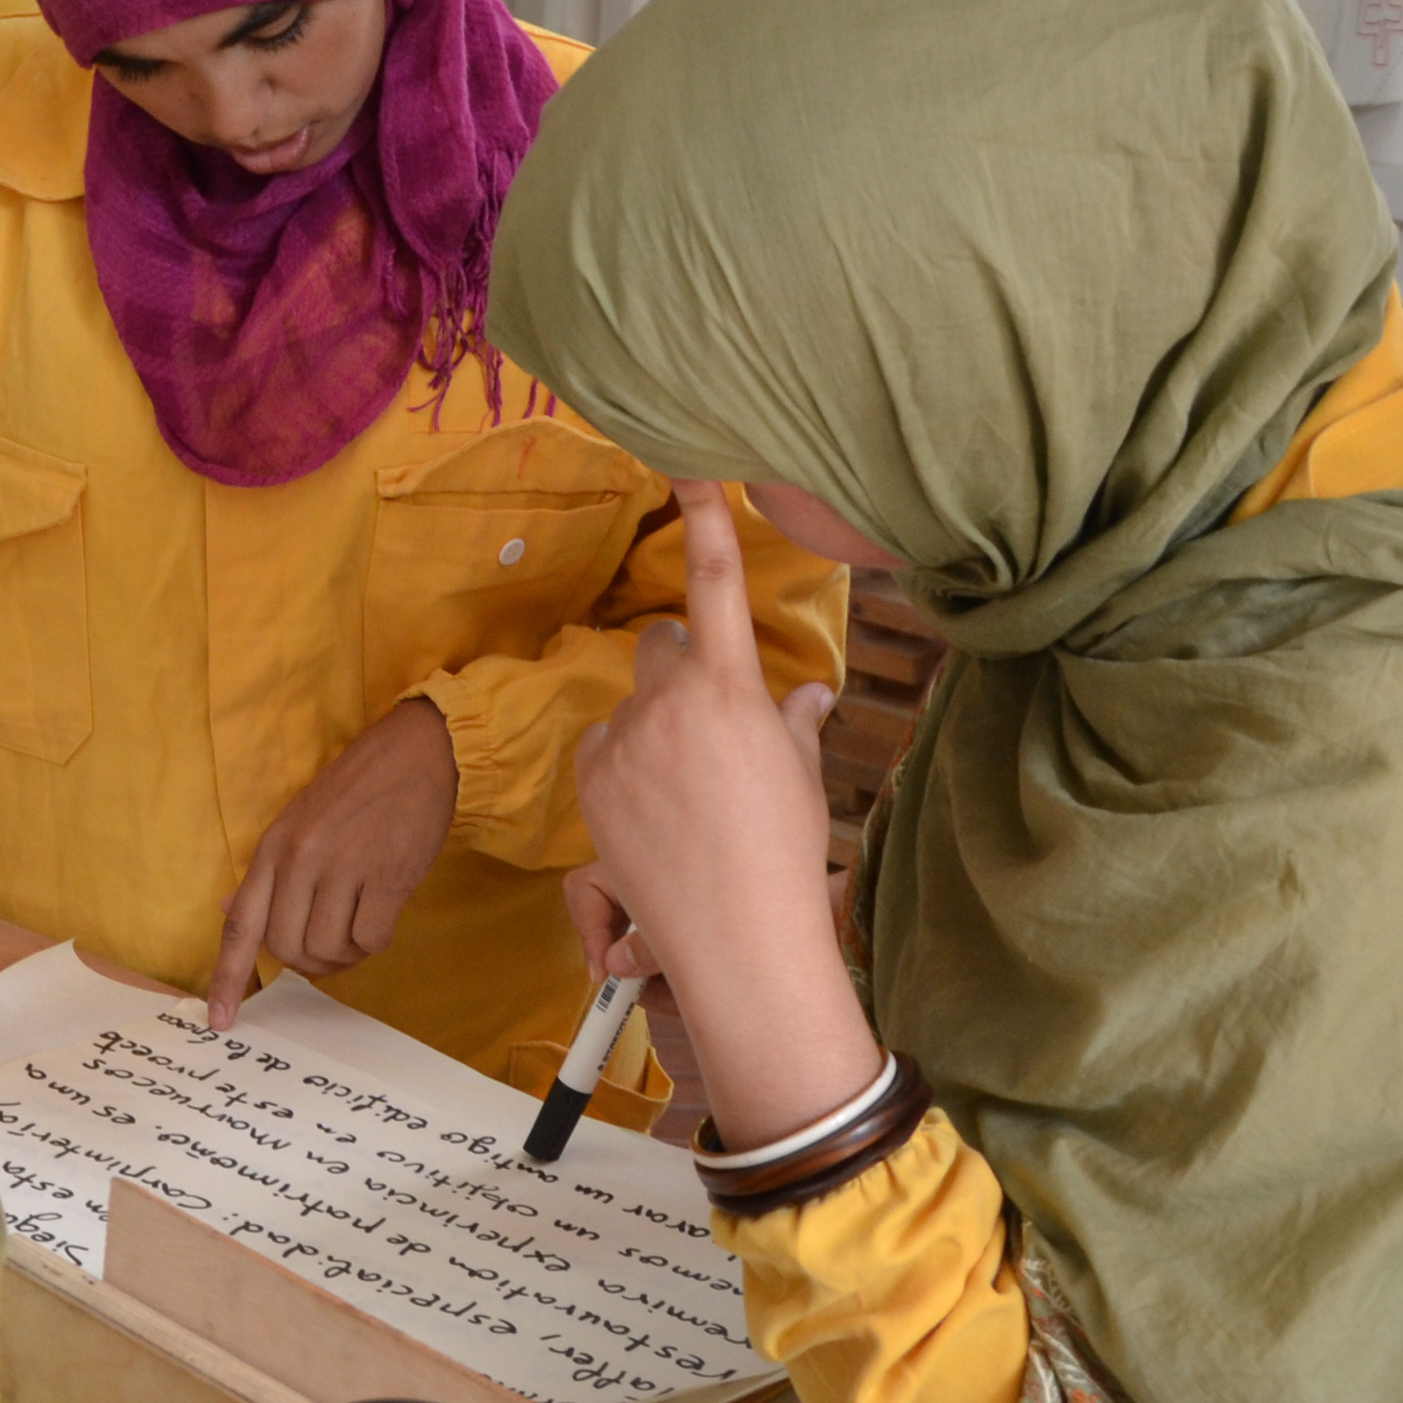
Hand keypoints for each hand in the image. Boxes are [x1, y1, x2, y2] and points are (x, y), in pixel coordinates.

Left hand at [205, 698, 458, 1029]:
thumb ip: (268, 871)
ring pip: (327, 948)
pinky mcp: (387, 876)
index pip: (240, 923)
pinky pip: (370, 939)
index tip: (220, 1020)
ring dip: (344, 953)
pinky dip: (374, 942)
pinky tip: (381, 916)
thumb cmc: (356, 791)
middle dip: (308, 961)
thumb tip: (231, 908)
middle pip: (286, 948)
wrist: (416, 753)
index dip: (227, 977)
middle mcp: (301, 859)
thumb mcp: (297, 820)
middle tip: (331, 943)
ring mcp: (343, 867)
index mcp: (273, 847)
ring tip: (359, 923)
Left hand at [569, 483, 881, 1144]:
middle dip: (680, 670)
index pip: (716, 584)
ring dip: (648, 731)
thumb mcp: (802, 779)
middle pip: (661, 647)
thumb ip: (796, 722)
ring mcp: (621, 742)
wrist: (736, 937)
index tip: (685, 465)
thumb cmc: (785, 855)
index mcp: (730, 689)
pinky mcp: (590, 781)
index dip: (703, 517)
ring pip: (629, 708)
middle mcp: (668, 703)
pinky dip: (620, 768)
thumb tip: (812, 694)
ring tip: (684, 796)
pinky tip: (651, 816)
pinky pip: (601, 750)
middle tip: (707, 725)